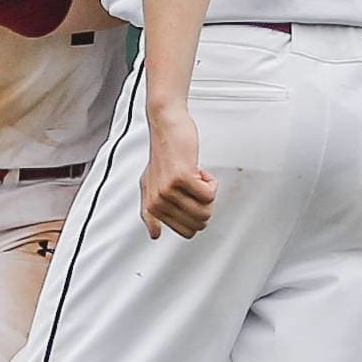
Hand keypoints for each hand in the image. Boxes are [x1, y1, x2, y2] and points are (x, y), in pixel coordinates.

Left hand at [140, 105, 216, 238]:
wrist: (167, 126)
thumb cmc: (163, 153)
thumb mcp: (150, 184)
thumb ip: (151, 211)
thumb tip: (154, 235)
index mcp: (151, 207)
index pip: (186, 232)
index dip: (196, 215)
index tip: (189, 197)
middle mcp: (158, 201)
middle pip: (199, 224)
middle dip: (206, 206)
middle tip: (196, 186)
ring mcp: (169, 190)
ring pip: (205, 211)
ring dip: (209, 193)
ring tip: (196, 177)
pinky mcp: (182, 177)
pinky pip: (210, 195)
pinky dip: (211, 183)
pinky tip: (199, 170)